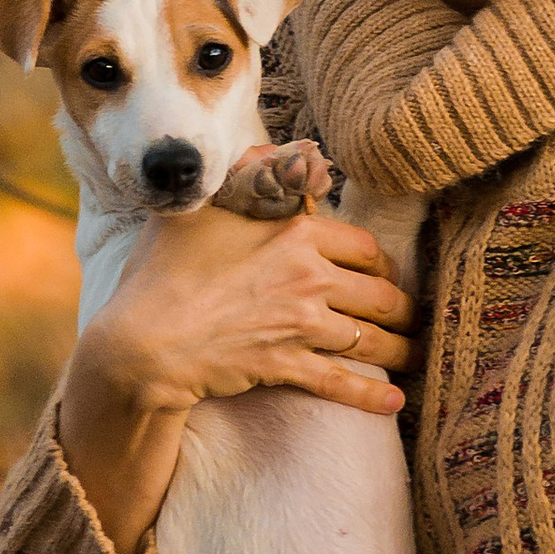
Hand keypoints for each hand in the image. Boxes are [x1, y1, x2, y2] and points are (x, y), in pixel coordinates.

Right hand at [57, 193, 414, 553]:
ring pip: (372, 339)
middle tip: (408, 316)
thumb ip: (246, 173)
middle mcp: (308, 278)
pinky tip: (394, 404)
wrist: (141, 341)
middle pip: (379, 294)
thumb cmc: (164, 270)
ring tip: (412, 355)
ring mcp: (300, 325)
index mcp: (295, 234)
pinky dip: (373, 396)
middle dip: (400, 307)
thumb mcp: (200, 207)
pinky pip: (344, 383)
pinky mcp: (288, 366)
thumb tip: (280, 149)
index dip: (378, 262)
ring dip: (399, 349)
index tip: (383, 274)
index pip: (363, 246)